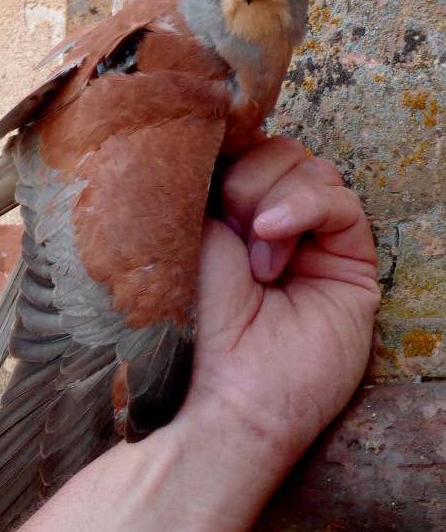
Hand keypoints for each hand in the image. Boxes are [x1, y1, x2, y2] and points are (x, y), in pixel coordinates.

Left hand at [187, 136, 380, 458]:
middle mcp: (272, 227)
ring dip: (272, 198)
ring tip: (252, 253)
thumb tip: (216, 140)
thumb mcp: (180, 239)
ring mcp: (313, 244)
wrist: (221, 391)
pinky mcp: (350, 263)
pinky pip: (342, 202)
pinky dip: (305, 207)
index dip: (229, 151)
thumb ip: (203, 186)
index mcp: (228, 220)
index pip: (243, 154)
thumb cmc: (190, 323)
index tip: (204, 169)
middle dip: (248, 178)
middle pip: (280, 152)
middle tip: (230, 225)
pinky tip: (273, 237)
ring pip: (311, 168)